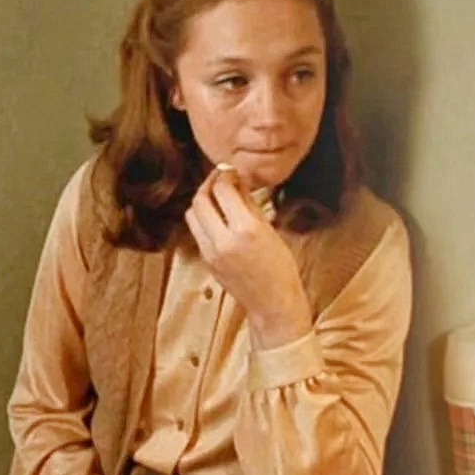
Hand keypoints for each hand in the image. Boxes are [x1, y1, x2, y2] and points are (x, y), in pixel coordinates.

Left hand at [184, 166, 312, 348]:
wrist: (273, 304)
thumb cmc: (281, 270)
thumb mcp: (271, 232)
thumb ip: (250, 206)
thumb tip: (239, 183)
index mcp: (245, 230)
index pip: (222, 190)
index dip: (225, 175)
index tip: (231, 170)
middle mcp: (223, 240)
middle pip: (200, 200)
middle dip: (208, 184)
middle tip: (220, 178)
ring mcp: (210, 252)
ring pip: (192, 215)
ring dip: (202, 201)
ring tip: (217, 197)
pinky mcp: (206, 260)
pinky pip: (197, 231)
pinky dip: (204, 218)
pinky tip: (218, 217)